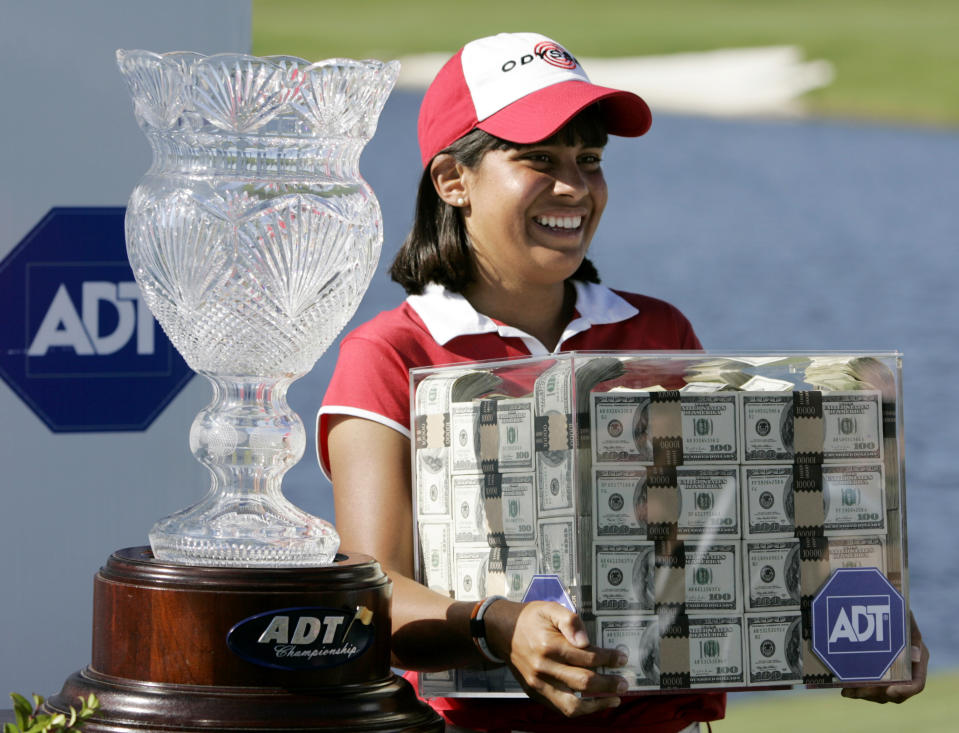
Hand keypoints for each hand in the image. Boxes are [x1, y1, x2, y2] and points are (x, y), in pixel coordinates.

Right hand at [485, 600, 628, 716]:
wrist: (501, 632)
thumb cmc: (530, 619)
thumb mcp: (550, 609)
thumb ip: (570, 621)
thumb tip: (586, 641)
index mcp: (549, 645)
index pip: (587, 657)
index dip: (608, 658)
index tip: (621, 658)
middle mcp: (543, 668)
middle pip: (584, 682)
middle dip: (609, 684)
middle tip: (624, 683)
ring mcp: (538, 684)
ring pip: (572, 705)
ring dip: (596, 705)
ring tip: (613, 700)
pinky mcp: (535, 693)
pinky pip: (560, 708)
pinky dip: (579, 709)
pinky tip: (592, 703)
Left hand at [841, 612, 928, 702]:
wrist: (880, 609)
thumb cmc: (894, 610)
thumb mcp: (903, 616)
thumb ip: (909, 629)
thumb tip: (915, 653)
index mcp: (917, 660)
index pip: (917, 684)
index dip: (906, 690)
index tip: (890, 691)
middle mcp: (907, 672)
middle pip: (896, 694)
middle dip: (878, 694)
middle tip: (861, 692)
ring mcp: (893, 676)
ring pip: (882, 695)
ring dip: (865, 695)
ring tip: (849, 692)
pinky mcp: (879, 675)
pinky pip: (871, 690)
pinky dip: (859, 691)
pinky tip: (845, 690)